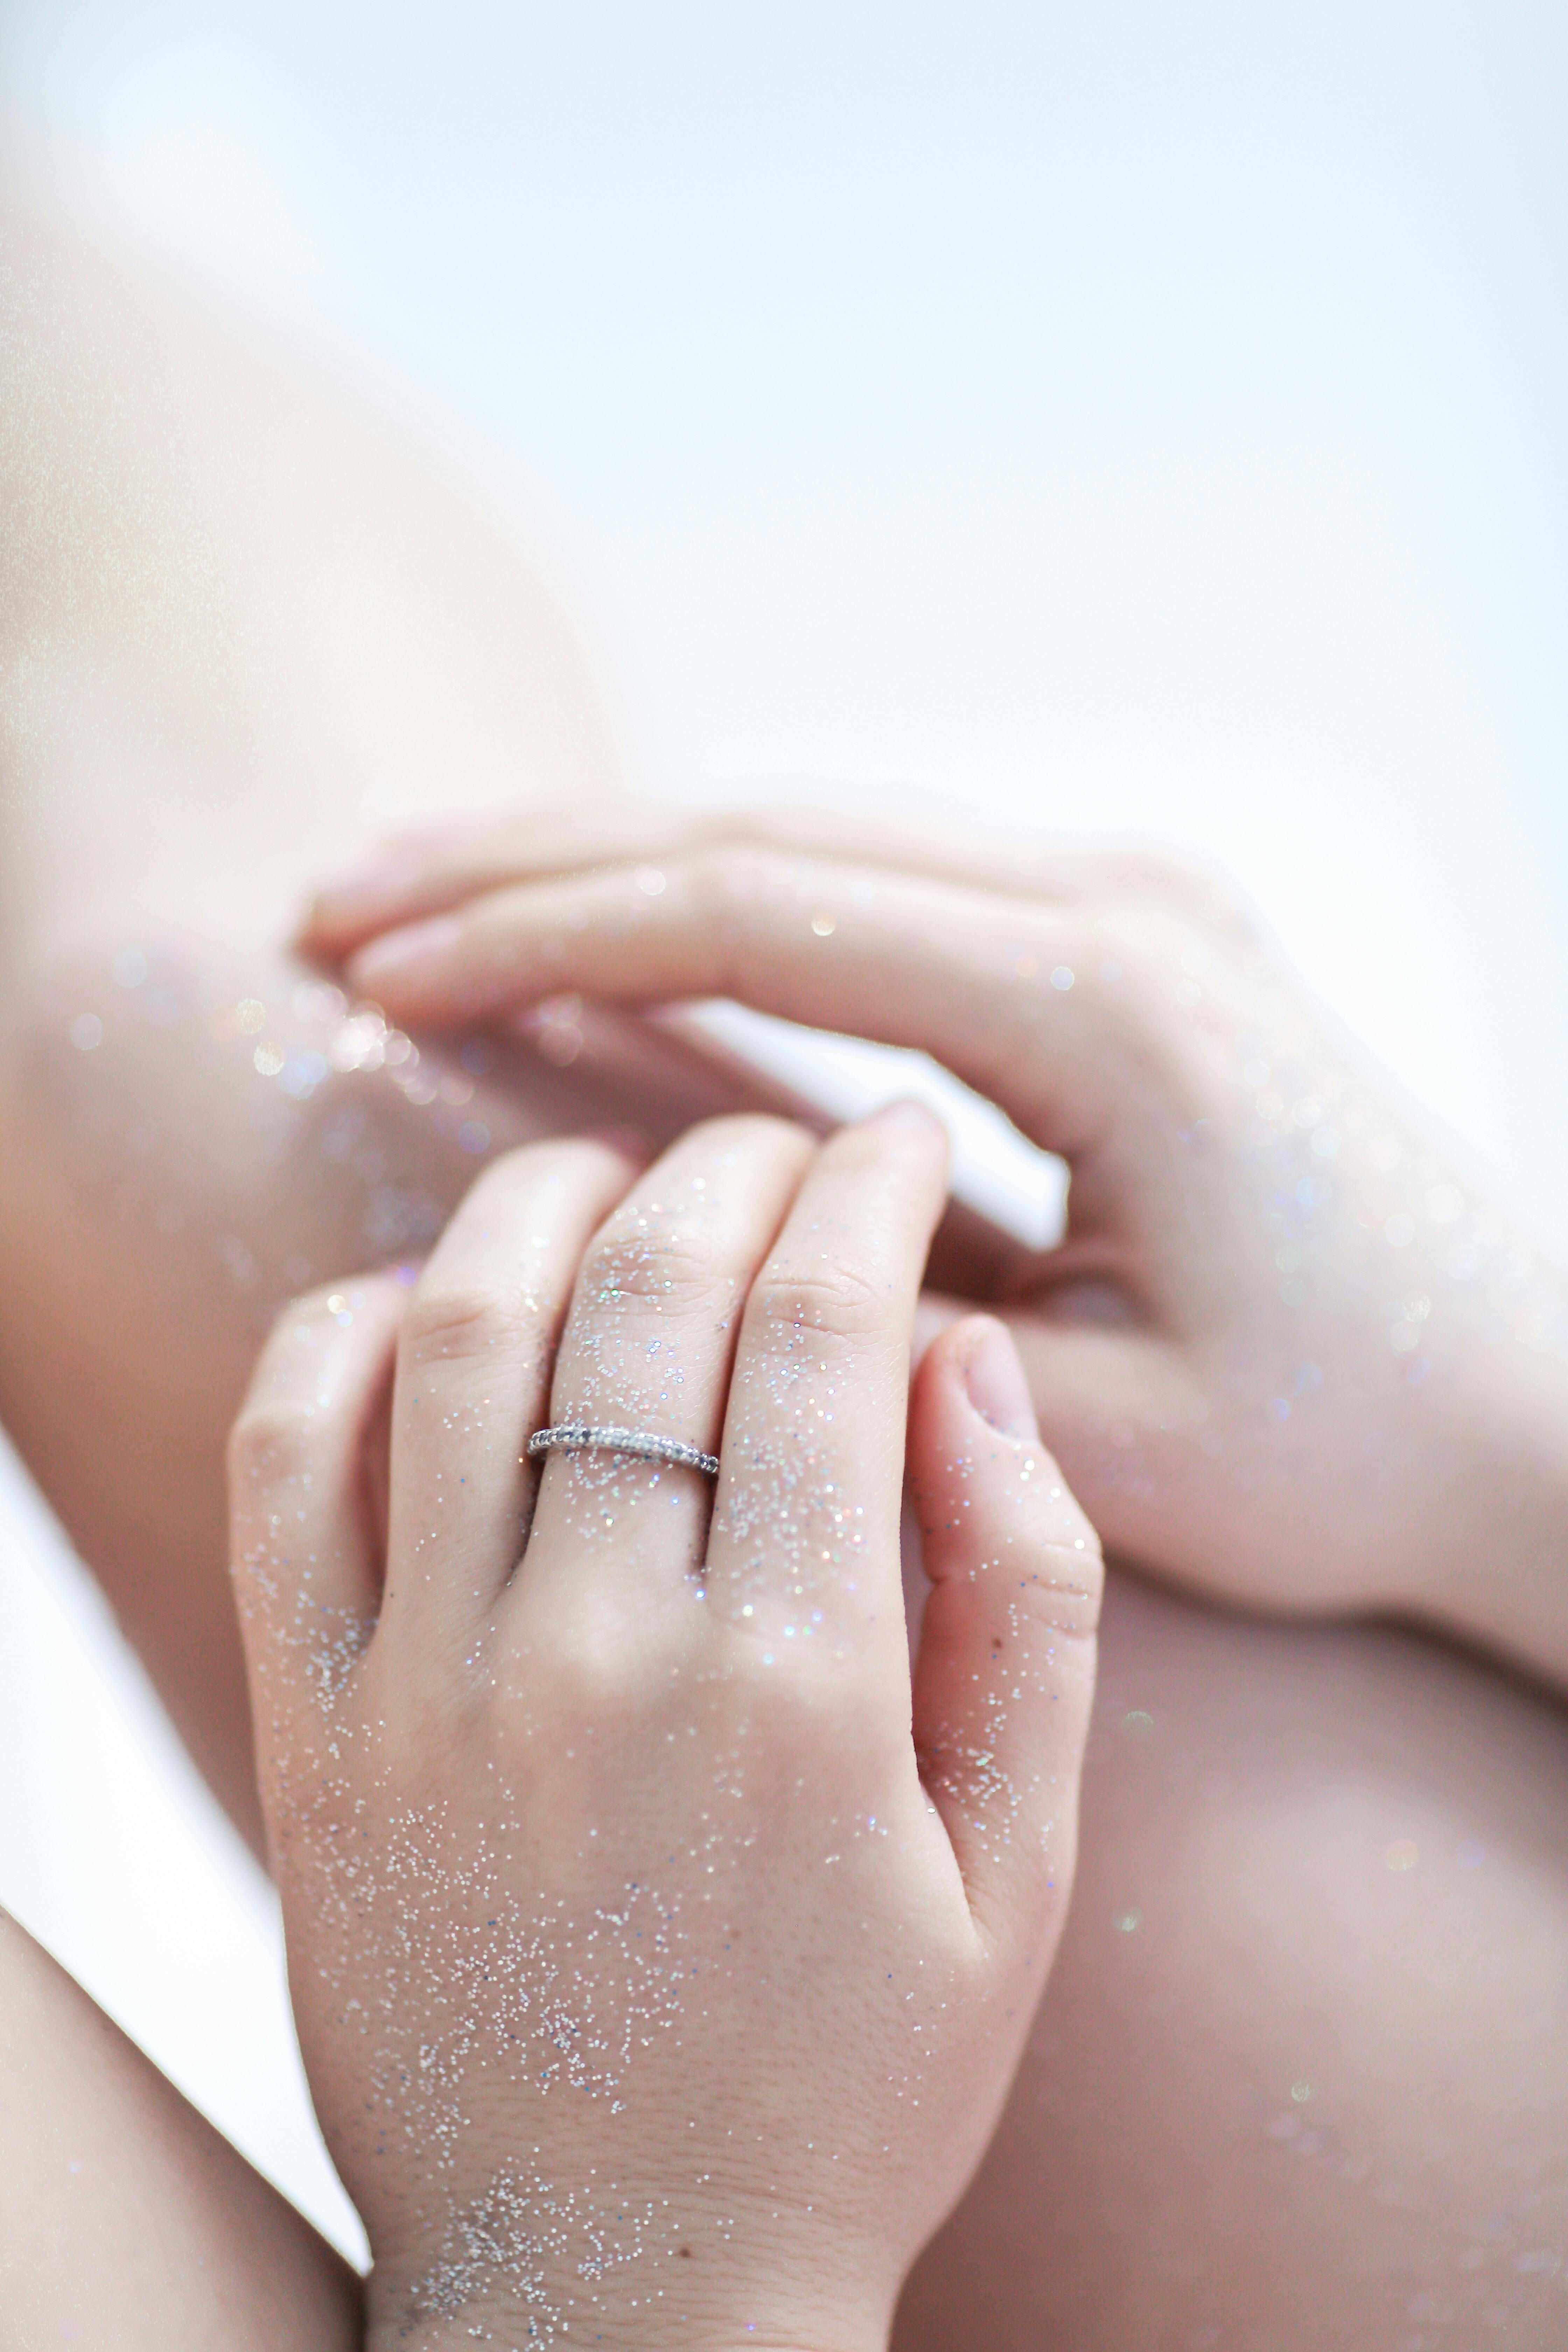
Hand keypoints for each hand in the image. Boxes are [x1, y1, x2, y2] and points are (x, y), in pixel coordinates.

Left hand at [229, 1109, 1101, 2350]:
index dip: (871, 1193)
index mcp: (804, 1686)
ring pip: (468, 1331)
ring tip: (617, 1170)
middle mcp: (603, 1657)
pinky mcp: (313, 1732)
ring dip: (547, 1199)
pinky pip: (283, 1461)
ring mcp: (431, 1687)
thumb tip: (970, 1359)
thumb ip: (1026, 1595)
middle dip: (732, 1165)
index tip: (896, 1138)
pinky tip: (428, 1294)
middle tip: (779, 1142)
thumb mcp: (1017, 1869)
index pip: (829, 1331)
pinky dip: (344, 1333)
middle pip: (652, 1294)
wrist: (618, 2290)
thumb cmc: (851, 2079)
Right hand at [301, 803, 1567, 1685]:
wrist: (1522, 1408)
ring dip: (603, 868)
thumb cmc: (1343, 1446)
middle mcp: (1117, 905)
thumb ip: (885, 1347)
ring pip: (806, 837)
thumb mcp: (1103, 1440)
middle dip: (531, 865)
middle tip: (333, 903)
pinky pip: (869, 885)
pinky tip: (586, 933)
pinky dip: (709, 903)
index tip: (380, 974)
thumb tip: (675, 1263)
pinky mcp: (1104, 940)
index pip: (765, 919)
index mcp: (1115, 1005)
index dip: (549, 937)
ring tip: (413, 905)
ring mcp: (1117, 902)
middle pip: (764, 836)